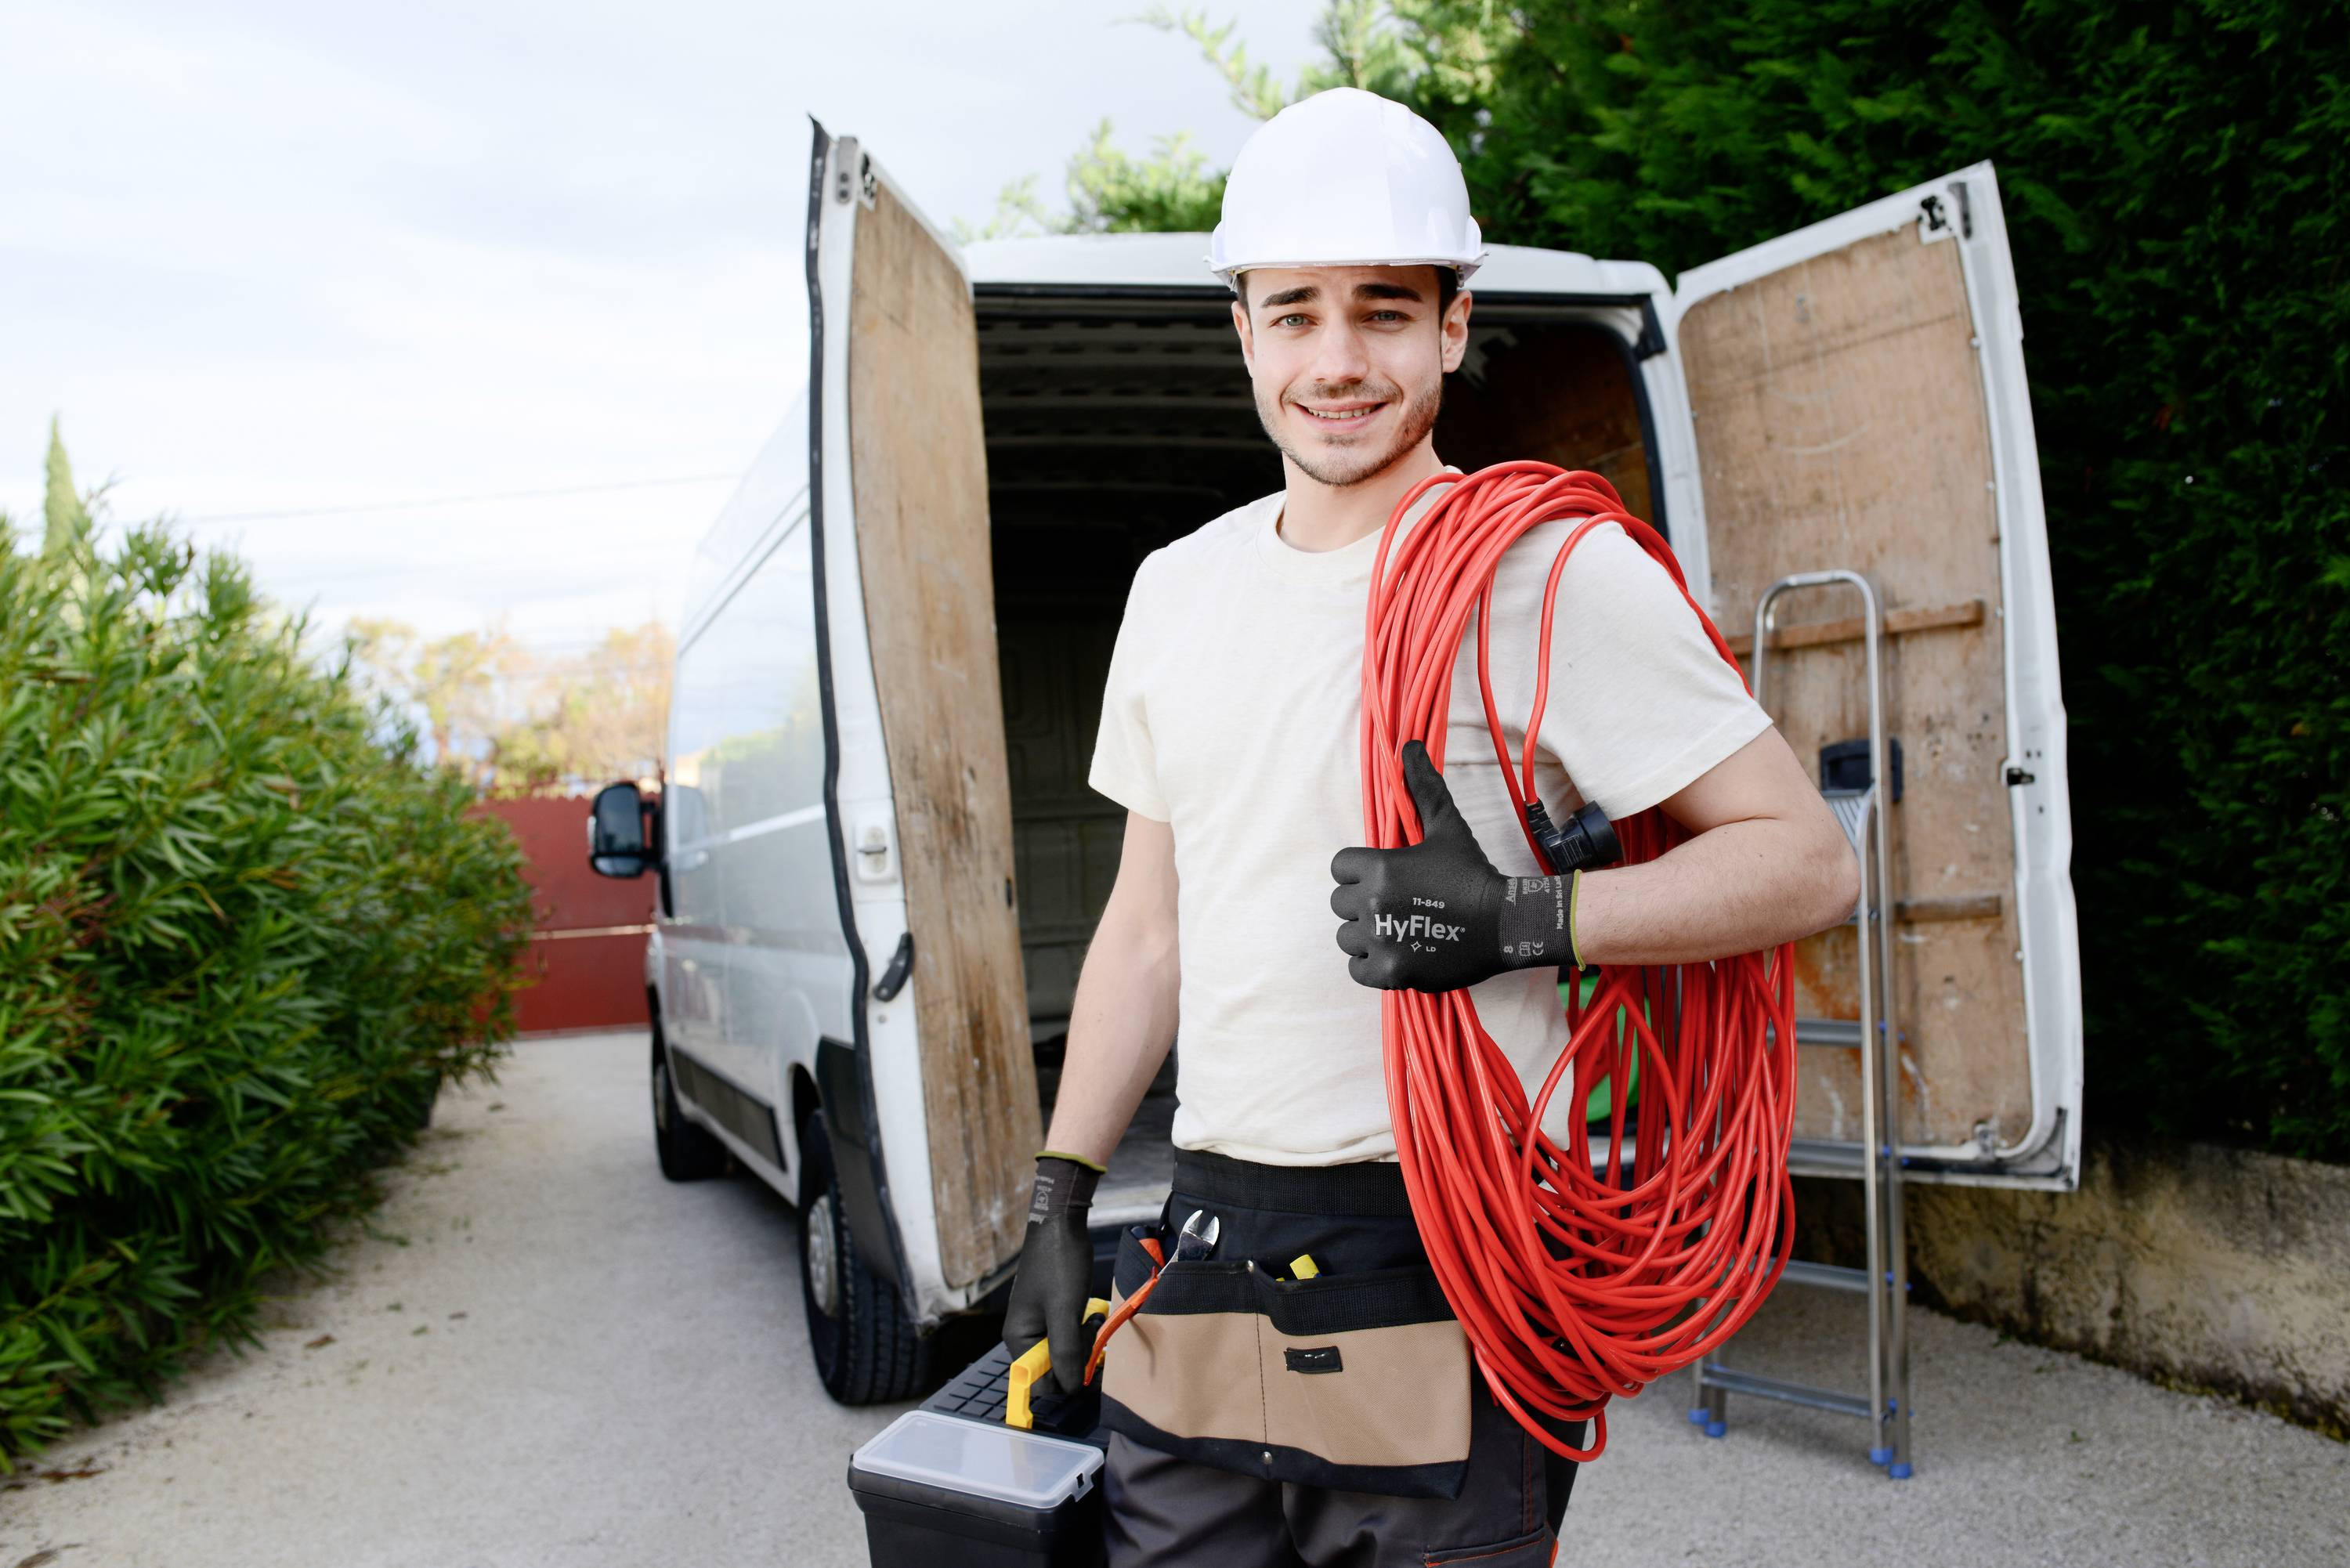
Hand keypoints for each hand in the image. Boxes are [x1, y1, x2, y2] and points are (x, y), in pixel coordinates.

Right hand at [1002, 1154, 1099, 1394]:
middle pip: (1053, 1369)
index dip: (1065, 1379)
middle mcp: (1024, 1334)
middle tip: (1090, 1333)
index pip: (1039, 1382)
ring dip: (1082, 1344)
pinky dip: (1082, 1331)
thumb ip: (1065, 1352)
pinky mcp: (1051, 1311)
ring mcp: (1038, 1322)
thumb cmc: (1060, 1264)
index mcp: (1018, 1338)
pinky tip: (1091, 1316)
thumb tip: (1070, 1389)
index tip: (1087, 1362)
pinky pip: (1068, 1336)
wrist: (1061, 1222)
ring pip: (1064, 1353)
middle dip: (1076, 1358)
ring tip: (1091, 1321)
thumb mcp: (1065, 1311)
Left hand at [1331, 740, 1577, 991]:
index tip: (1385, 876)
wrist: (1504, 923)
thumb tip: (1410, 747)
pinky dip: (1371, 965)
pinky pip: (1357, 969)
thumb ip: (1424, 787)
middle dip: (1362, 903)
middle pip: (1340, 902)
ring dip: (1366, 934)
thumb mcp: (1446, 826)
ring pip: (1347, 937)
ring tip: (1398, 929)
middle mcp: (1372, 904)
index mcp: (1378, 867)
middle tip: (1396, 904)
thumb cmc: (1472, 872)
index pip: (1339, 867)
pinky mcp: (1389, 972)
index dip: (1359, 871)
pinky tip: (1396, 953)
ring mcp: (1380, 941)